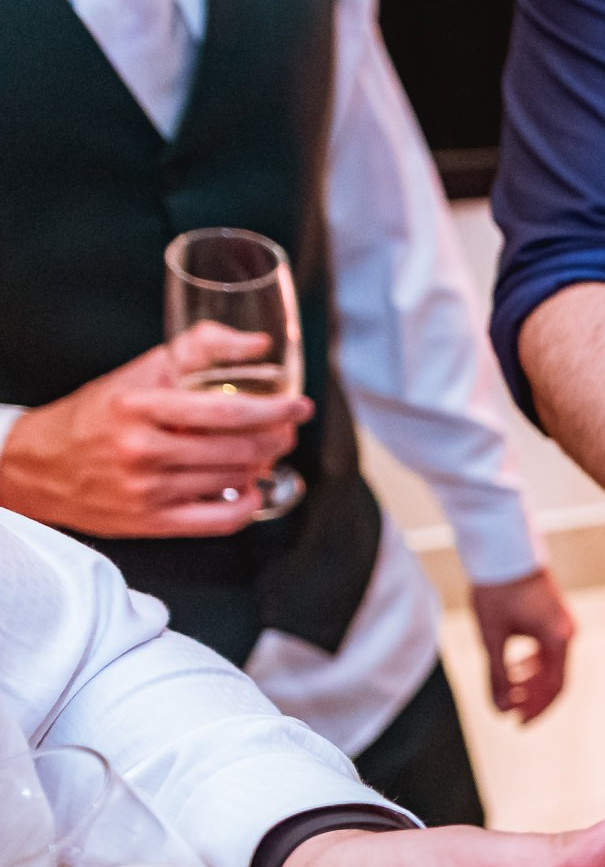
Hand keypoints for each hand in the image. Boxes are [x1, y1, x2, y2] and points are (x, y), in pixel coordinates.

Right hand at [0, 323, 310, 537]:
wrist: (41, 464)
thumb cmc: (100, 413)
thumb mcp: (142, 371)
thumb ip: (201, 348)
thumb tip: (258, 344)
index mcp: (140, 407)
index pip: (227, 411)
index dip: (275, 410)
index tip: (301, 406)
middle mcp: (143, 450)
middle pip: (239, 448)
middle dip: (277, 438)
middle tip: (288, 429)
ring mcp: (147, 490)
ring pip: (234, 480)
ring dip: (263, 466)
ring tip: (265, 451)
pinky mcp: (152, 521)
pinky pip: (220, 521)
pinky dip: (247, 504)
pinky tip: (251, 488)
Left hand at [471, 568, 575, 722]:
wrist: (503, 549)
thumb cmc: (497, 589)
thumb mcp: (492, 636)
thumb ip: (498, 676)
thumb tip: (500, 709)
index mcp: (557, 638)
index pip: (555, 687)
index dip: (537, 709)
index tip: (518, 723)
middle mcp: (567, 631)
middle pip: (555, 678)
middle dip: (532, 697)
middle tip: (508, 710)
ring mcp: (563, 623)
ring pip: (552, 664)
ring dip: (531, 681)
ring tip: (508, 688)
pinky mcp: (555, 616)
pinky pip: (550, 649)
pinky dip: (534, 663)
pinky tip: (515, 665)